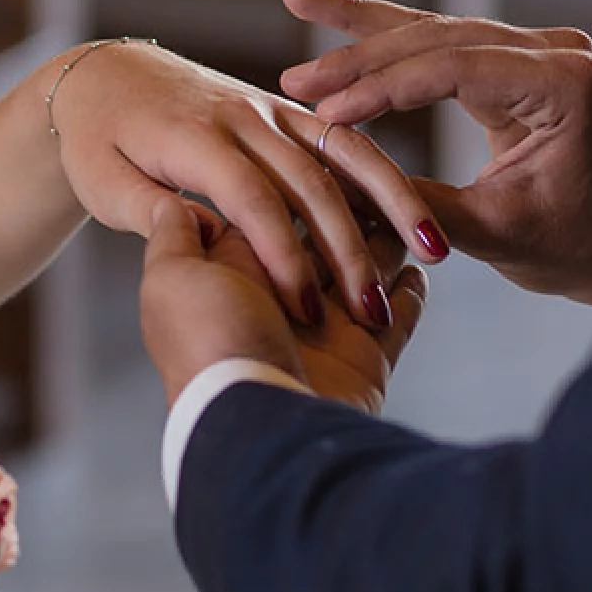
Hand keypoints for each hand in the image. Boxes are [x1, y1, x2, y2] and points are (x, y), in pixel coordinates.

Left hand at [49, 39, 449, 328]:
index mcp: (195, 141)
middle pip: (310, 182)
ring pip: (347, 153)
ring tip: (435, 249)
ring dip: (393, 203)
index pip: (251, 201)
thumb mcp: (102, 182)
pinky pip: (348, 142)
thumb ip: (146, 209)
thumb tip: (197, 228)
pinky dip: (387, 179)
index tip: (305, 311)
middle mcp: (242, 119)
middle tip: (374, 305)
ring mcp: (272, 111)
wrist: (107, 77)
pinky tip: (418, 220)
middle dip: (348, 246)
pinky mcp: (290, 113)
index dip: (281, 256)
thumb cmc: (97, 143)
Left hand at [139, 198, 427, 412]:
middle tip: (373, 174)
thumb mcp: (171, 283)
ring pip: (370, 261)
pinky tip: (420, 270)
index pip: (270, 209)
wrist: (250, 433)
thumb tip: (178, 201)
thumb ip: (175, 236)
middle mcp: (280, 294)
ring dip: (389, 237)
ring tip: (406, 204)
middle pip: (329, 230)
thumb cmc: (204, 352)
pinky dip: (411, 292)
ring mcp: (328, 325)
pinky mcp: (368, 354)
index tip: (305, 158)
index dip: (292, 187)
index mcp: (234, 268)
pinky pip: (401, 313)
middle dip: (354, 206)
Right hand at [282, 0, 591, 307]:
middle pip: (439, 38)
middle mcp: (556, 52)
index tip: (324, 112)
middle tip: (293, 76)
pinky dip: (392, 30)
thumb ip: (420, 203)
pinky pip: (446, 41)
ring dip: (362, 23)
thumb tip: (339, 180)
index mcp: (563, 87)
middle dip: (359, 53)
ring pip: (435, 29)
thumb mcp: (494, 233)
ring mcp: (538, 48)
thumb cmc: (570, 245)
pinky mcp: (518, 58)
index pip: (453, 70)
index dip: (381, 89)